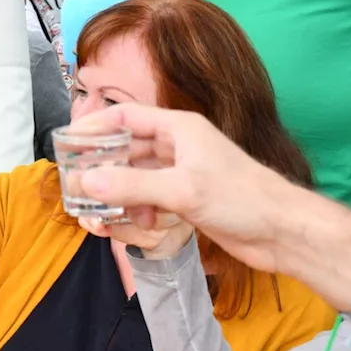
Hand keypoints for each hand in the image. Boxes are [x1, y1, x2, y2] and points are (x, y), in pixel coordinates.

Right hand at [72, 103, 291, 272]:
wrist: (284, 232)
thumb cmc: (242, 198)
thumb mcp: (182, 190)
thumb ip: (132, 185)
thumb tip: (87, 181)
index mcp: (179, 128)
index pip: (125, 117)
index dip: (94, 126)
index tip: (66, 141)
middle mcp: (178, 146)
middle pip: (126, 148)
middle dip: (101, 167)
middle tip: (77, 185)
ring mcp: (183, 173)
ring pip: (136, 177)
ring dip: (119, 194)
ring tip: (103, 213)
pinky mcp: (187, 199)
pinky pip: (149, 198)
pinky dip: (137, 209)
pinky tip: (138, 224)